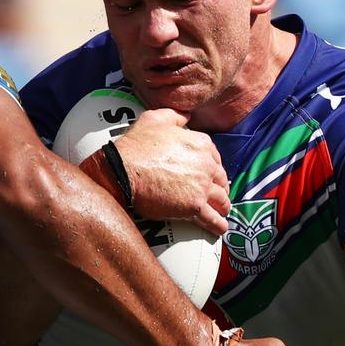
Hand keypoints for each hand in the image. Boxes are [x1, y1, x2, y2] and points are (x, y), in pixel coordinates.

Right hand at [116, 108, 230, 234]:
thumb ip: (175, 116)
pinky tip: (220, 228)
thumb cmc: (135, 145)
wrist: (122, 170)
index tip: (211, 176)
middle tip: (216, 195)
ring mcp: (202, 186)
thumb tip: (186, 117)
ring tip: (220, 213)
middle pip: (221, 180)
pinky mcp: (194, 206)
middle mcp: (207, 164)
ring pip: (221, 200)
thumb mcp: (155, 118)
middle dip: (220, 188)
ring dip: (222, 207)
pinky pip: (213, 219)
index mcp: (200, 144)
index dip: (213, 169)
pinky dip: (218, 225)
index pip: (216, 159)